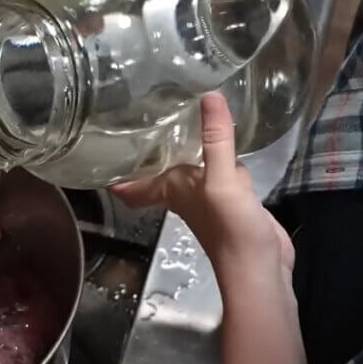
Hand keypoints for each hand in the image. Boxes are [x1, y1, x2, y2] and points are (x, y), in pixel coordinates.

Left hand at [113, 92, 308, 363]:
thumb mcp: (221, 180)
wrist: (260, 268)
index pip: (134, 184)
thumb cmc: (229, 228)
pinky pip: (224, 172)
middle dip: (153, 152)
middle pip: (164, 170)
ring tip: (183, 119)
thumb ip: (215, 140)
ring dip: (191, 149)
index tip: (103, 155)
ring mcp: (211, 197)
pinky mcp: (235, 201)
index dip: (118, 175)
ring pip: (196, 167)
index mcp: (172, 190)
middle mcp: (186, 193)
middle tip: (142, 122)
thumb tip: (208, 95)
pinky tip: (231, 145)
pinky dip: (225, 157)